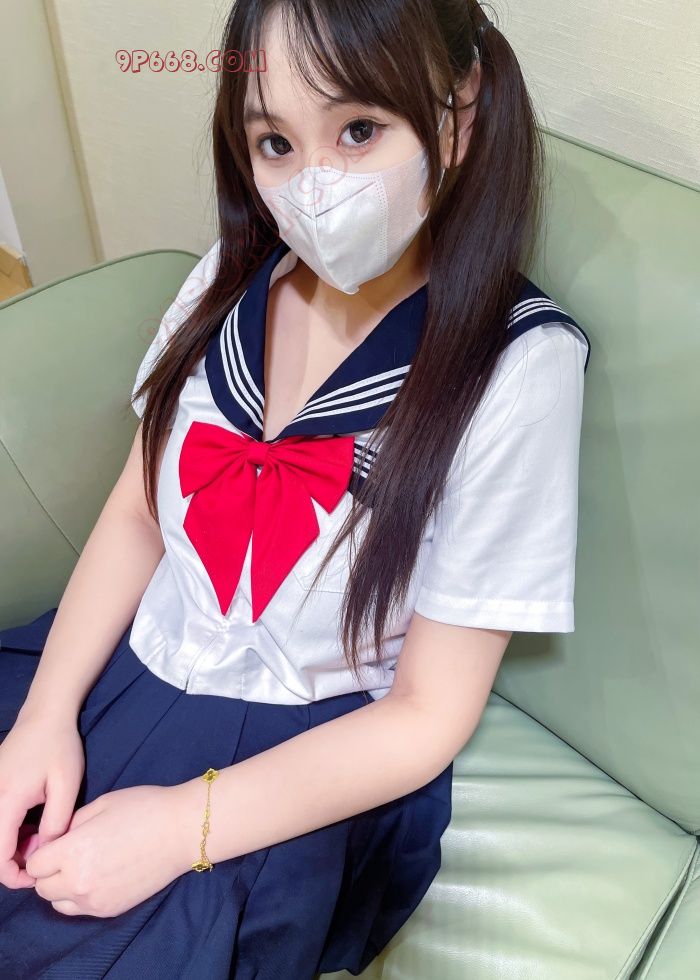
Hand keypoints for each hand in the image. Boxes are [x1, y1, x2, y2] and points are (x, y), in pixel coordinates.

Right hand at [0, 712, 84, 888]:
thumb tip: (45, 852)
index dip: (15, 875)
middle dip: (13, 861)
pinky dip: (8, 831)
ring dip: (10, 845)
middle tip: (44, 852)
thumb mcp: (66, 785)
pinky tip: (32, 823)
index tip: (38, 875)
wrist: (44, 715)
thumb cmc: (58, 747)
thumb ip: (57, 823)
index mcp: (6, 801)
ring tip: (42, 835)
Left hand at [25, 783, 198, 916]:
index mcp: (73, 851)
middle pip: (42, 887)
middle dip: (49, 870)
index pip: (34, 864)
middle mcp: (79, 881)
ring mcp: (95, 900)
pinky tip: (98, 876)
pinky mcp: (111, 910)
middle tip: (68, 853)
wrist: (181, 830)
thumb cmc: (144, 808)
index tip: (57, 841)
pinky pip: (79, 910)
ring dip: (62, 886)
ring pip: (58, 902)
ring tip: (83, 866)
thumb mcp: (101, 804)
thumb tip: (56, 840)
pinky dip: (80, 896)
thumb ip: (70, 824)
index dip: (43, 851)